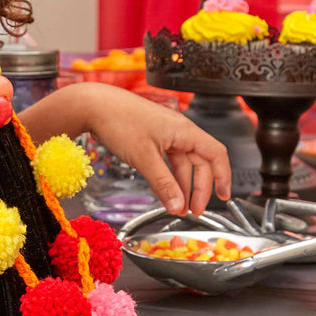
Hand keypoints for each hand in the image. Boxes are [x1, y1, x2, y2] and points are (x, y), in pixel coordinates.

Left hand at [71, 84, 231, 214]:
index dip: (223, 177)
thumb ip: (164, 184)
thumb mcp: (144, 158)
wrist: (92, 104)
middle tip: (192, 211)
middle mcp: (178, 131)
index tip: (223, 198)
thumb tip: (178, 207)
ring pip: (181, 164)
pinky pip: (166, 161)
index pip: (216, 154)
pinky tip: (163, 192)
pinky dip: (167, 177)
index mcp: (184, 130)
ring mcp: (164, 134)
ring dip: (181, 186)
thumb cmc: (118, 121)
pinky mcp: (151, 137)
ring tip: (177, 207)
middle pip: (199, 162)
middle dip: (198, 188)